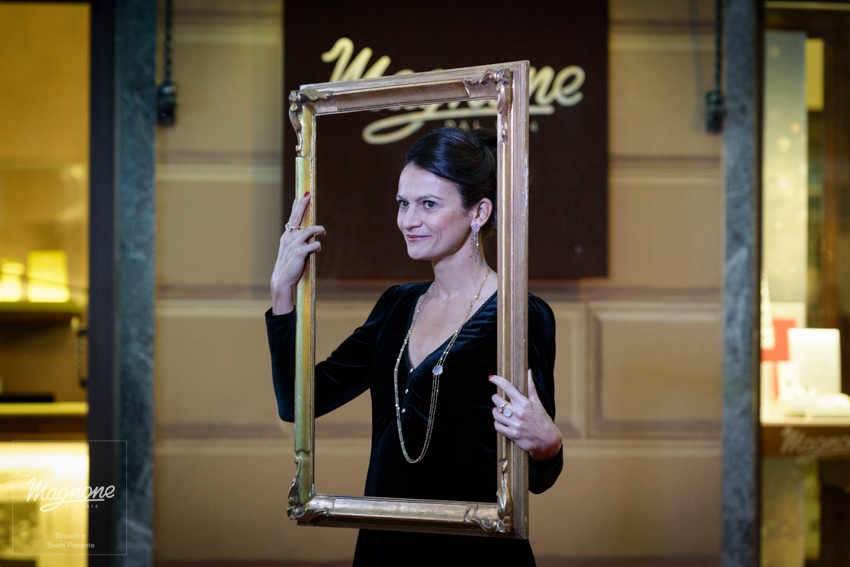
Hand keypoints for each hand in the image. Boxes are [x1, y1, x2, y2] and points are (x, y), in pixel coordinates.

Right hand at [270, 192, 324, 313]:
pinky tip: (317, 250)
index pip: (292, 217)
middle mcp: (289, 238)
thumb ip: (300, 242)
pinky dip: (318, 246)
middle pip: (296, 217)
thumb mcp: (292, 251)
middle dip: (302, 204)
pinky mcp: (300, 253)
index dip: (297, 205)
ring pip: (309, 230)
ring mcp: (294, 245)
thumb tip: (312, 238)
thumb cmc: (289, 266)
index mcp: (287, 236)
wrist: (282, 281)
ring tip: (323, 232)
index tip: (301, 194)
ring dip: (318, 229)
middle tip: (308, 194)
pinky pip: (314, 245)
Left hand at [490, 370, 562, 460]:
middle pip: (497, 400)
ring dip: (495, 411)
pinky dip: (497, 423)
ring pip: (495, 413)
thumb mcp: (537, 402)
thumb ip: (531, 387)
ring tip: (499, 411)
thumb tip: (529, 372)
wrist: (547, 440)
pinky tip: (500, 421)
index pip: (507, 387)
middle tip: (497, 399)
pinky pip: (497, 426)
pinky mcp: (512, 434)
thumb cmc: (542, 419)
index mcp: (524, 402)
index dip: (497, 380)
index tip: (491, 378)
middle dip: (495, 398)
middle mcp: (519, 412)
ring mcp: (515, 424)